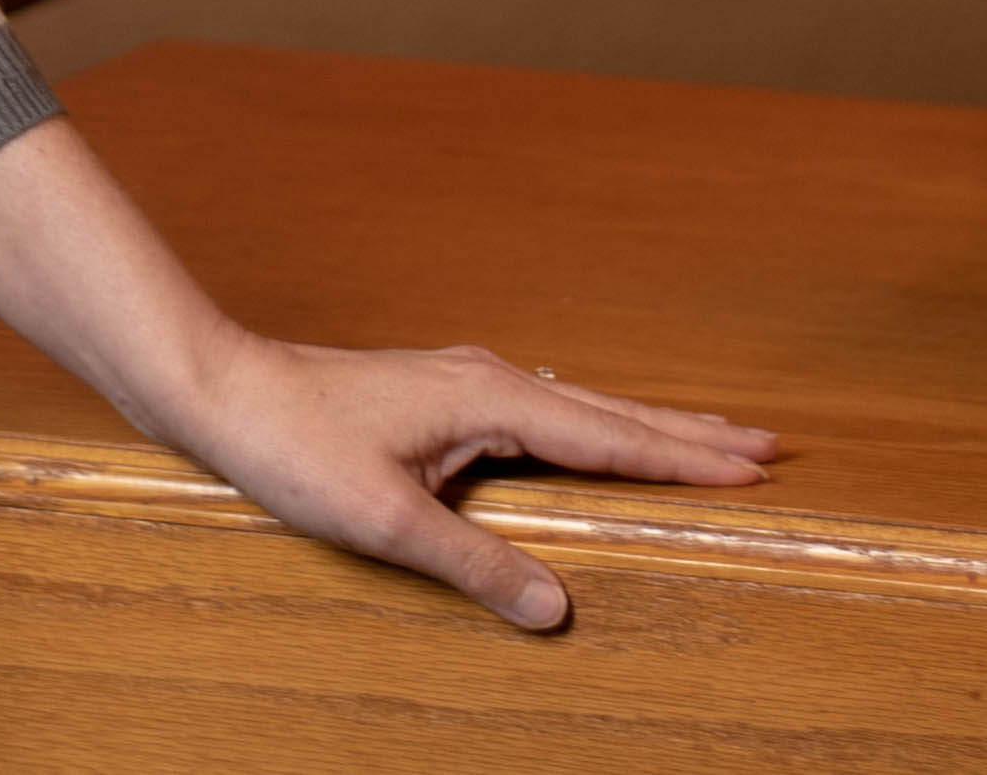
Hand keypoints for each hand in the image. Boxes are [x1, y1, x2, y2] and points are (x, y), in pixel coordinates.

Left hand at [0, 120, 783, 637]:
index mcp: (492, 399)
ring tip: (704, 438)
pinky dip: (592, 425)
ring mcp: (464, 381)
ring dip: (645, 424)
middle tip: (767, 444)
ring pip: (580, 406)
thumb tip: (557, 609)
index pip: (610, 436)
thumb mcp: (388, 521)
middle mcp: (490, 377)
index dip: (685, 457)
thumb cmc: (294, 444)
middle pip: (611, 410)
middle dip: (689, 431)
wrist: (219, 388)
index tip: (756, 465)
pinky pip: (544, 411)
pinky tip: (590, 436)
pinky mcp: (440, 395)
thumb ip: (477, 566)